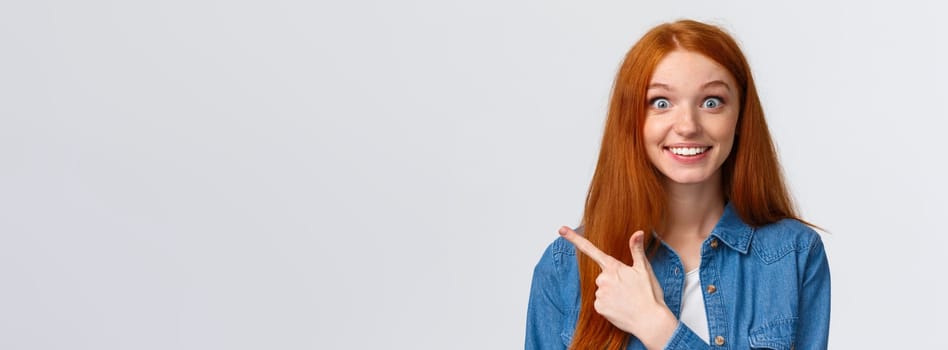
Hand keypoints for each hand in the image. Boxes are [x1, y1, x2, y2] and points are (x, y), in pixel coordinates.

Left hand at [559, 227, 676, 348]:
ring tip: (627, 300)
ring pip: (602, 290)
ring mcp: (599, 294)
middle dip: (613, 281)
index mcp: (613, 267)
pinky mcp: (598, 308)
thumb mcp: (644, 269)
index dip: (574, 238)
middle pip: (603, 277)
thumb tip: (638, 232)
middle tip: (629, 290)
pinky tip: (621, 308)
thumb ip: (636, 249)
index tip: (561, 230)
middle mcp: (602, 279)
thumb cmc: (649, 295)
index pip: (590, 249)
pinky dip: (610, 305)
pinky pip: (601, 303)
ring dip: (612, 294)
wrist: (650, 321)